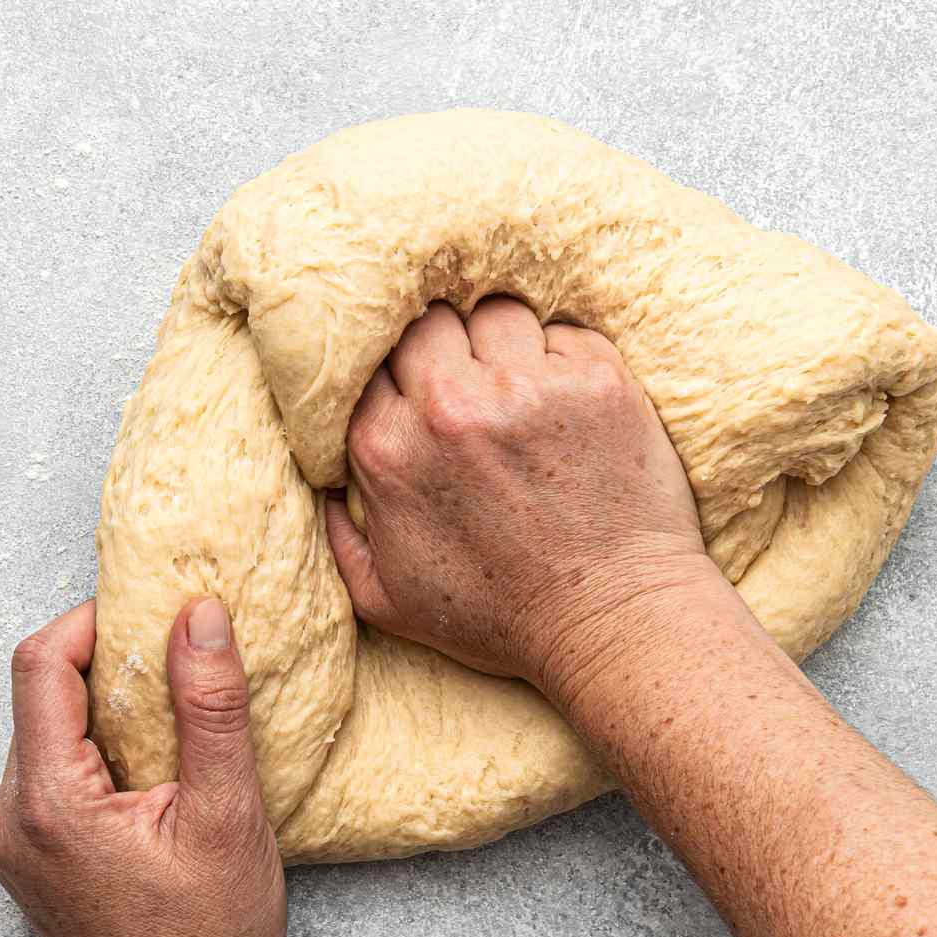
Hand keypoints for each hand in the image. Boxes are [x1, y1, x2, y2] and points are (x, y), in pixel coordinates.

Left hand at [0, 598, 284, 936]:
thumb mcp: (227, 814)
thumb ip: (210, 708)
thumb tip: (200, 617)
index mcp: (49, 802)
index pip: (40, 666)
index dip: (94, 622)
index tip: (155, 612)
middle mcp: (12, 818)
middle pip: (39, 694)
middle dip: (106, 661)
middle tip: (176, 658)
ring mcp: (15, 842)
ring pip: (47, 730)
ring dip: (105, 705)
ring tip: (175, 714)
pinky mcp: (32, 857)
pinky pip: (53, 771)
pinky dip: (100, 747)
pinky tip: (155, 764)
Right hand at [326, 297, 713, 695]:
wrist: (610, 624)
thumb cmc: (501, 619)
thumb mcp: (386, 598)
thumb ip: (340, 535)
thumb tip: (325, 482)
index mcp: (389, 449)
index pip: (370, 361)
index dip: (394, 372)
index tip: (416, 388)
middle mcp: (450, 406)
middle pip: (426, 319)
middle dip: (442, 343)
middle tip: (467, 378)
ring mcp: (527, 387)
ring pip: (496, 313)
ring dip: (503, 342)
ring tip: (519, 386)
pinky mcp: (595, 379)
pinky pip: (564, 332)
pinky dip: (563, 359)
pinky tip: (568, 404)